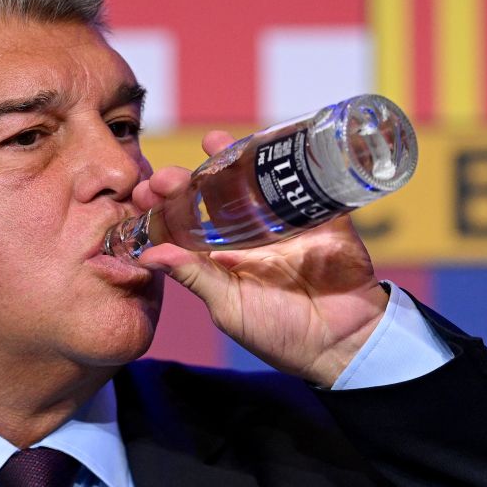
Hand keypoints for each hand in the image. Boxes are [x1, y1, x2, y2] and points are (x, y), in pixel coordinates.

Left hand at [133, 130, 389, 386]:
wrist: (343, 343)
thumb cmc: (281, 334)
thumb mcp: (229, 307)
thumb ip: (194, 277)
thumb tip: (148, 255)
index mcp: (222, 256)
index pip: (185, 223)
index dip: (164, 205)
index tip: (142, 193)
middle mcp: (249, 233)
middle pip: (214, 195)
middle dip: (189, 179)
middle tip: (167, 176)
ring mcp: (284, 221)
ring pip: (255, 180)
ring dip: (233, 159)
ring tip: (212, 143)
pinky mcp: (321, 215)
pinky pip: (306, 181)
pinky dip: (292, 159)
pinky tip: (272, 143)